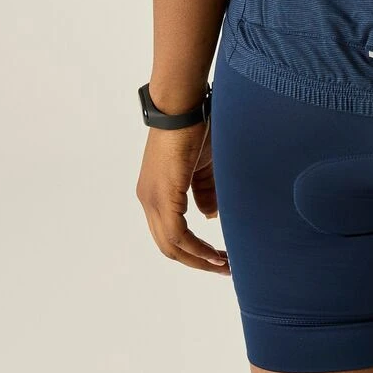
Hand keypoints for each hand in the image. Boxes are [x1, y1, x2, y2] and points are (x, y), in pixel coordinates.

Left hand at [135, 120, 230, 274]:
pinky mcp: (163, 194)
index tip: (218, 257)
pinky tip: (213, 253)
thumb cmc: (195, 128)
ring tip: (223, 264)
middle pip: (168, 246)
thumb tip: (210, 217)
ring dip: (199, 258)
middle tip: (223, 267)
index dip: (193, 250)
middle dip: (197, 261)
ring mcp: (152, 198)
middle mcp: (148, 200)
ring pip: (171, 244)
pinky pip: (177, 233)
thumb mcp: (203, 167)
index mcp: (155, 193)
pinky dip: (196, 247)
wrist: (183, 105)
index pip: (170, 233)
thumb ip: (205, 192)